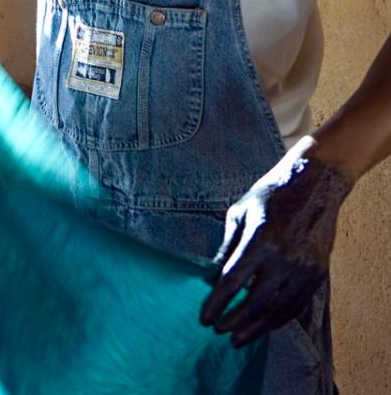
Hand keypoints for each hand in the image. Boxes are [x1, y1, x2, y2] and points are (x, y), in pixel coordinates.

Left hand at [200, 137, 352, 346]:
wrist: (314, 183)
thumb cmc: (271, 194)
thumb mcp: (240, 212)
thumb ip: (227, 246)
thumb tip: (212, 278)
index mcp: (260, 238)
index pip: (232, 281)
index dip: (217, 304)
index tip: (205, 319)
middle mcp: (284, 257)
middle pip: (254, 303)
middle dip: (233, 321)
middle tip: (219, 331)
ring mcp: (304, 268)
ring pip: (277, 312)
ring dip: (255, 329)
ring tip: (238, 339)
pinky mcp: (318, 275)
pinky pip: (296, 307)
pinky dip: (278, 321)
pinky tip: (263, 326)